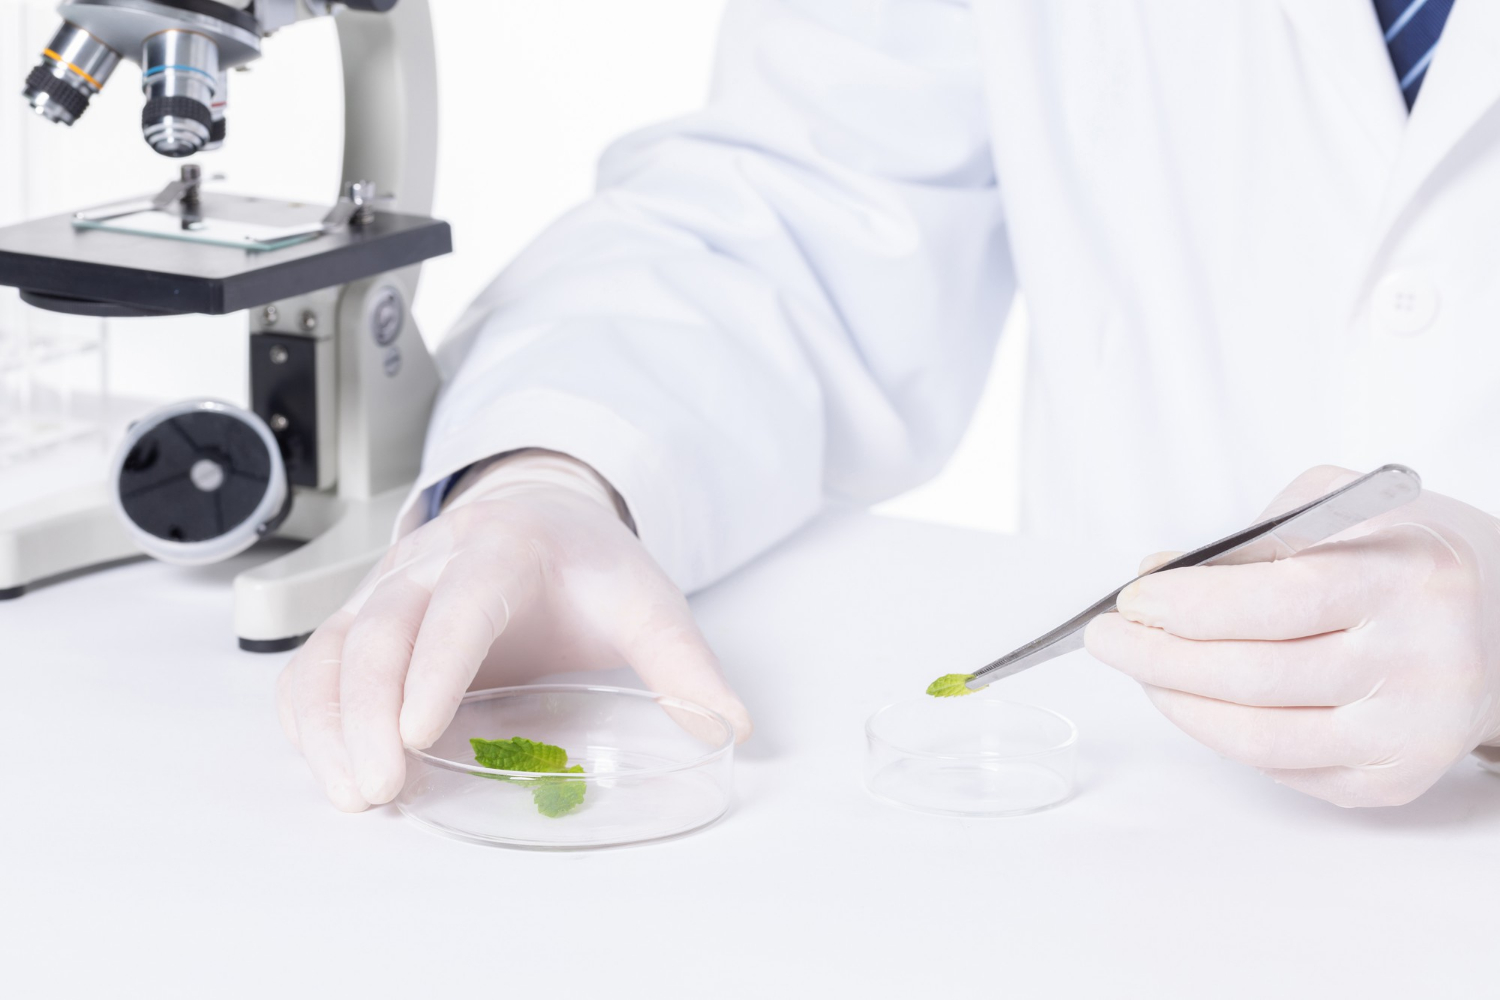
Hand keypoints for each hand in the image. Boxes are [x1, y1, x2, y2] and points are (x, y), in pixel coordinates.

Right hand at [276, 452, 752, 810]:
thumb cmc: (584, 565)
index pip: (461, 604)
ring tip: (352, 793)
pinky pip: (314, 665)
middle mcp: (430, 563)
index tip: (421, 732)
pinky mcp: (361, 622)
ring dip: (328, 722)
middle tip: (381, 787)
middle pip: (381, 628)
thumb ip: (683, 663)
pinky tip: (329, 767)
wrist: (538, 516)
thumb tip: (728, 726)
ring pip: (334, 648)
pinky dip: (308, 716)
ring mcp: (385, 591)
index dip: (436, 665)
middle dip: (369, 710)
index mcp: (503, 548)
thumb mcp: (644, 600)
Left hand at [1085, 465, 1499, 806]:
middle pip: (1254, 676)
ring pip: (1258, 736)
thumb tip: (1158, 577)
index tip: (1131, 598)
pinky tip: (1192, 699)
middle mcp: (1419, 663)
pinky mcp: (1390, 781)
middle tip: (1107, 638)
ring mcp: (1408, 733)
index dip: (1188, 605)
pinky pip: (1280, 767)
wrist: (1497, 624)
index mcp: (1408, 580)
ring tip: (1140, 669)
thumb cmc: (1400, 560)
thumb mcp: (1339, 513)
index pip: (1275, 602)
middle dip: (1159, 656)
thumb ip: (1247, 542)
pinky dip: (1220, 733)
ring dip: (1178, 701)